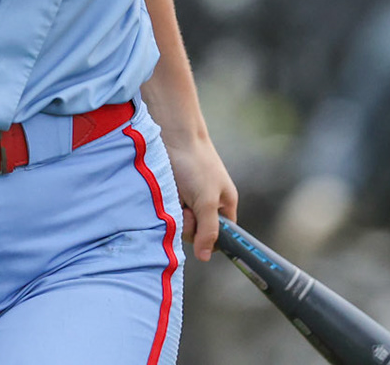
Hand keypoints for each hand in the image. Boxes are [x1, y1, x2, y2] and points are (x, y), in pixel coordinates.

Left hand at [160, 127, 237, 261]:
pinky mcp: (170, 193)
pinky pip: (167, 211)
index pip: (222, 237)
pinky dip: (165, 206)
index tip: (200, 237)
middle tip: (186, 208)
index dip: (210, 240)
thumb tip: (206, 257)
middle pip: (197, 233)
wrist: (172, 133)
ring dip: (175, 214)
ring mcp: (187, 199)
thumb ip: (208, 230)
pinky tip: (165, 194)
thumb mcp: (207, 200)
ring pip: (179, 223)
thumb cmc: (196, 164)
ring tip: (175, 195)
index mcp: (224, 205)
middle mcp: (207, 204)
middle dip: (189, 224)